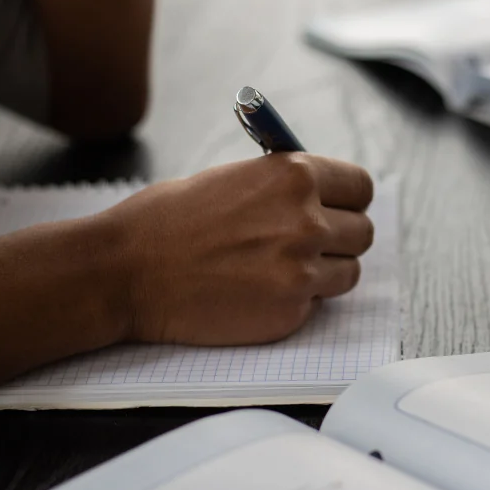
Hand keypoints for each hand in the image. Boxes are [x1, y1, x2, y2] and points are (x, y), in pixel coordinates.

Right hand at [103, 153, 374, 344]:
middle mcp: (307, 221)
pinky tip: (256, 292)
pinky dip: (296, 301)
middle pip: (363, 232)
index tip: (340, 208)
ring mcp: (301, 271)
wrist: (126, 271)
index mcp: (294, 176)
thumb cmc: (168, 220)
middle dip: (341, 238)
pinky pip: (317, 305)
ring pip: (349, 273)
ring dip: (324, 273)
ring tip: (279, 270)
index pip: (361, 187)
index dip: (349, 199)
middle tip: (309, 245)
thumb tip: (321, 196)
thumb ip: (283, 187)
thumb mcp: (233, 179)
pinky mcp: (290, 312)